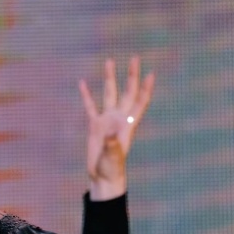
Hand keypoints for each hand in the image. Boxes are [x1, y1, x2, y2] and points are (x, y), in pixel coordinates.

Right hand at [78, 56, 154, 201]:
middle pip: (127, 91)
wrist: (103, 176)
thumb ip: (112, 145)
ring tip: (109, 61)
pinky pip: (90, 106)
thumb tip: (110, 135)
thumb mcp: (113, 157)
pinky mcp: (95, 125)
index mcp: (129, 124)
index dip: (146, 88)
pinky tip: (82, 83)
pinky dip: (86, 95)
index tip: (150, 74)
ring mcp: (107, 119)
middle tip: (134, 58)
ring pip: (109, 93)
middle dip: (131, 75)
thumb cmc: (112, 168)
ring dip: (109, 78)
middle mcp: (120, 117)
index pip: (140, 101)